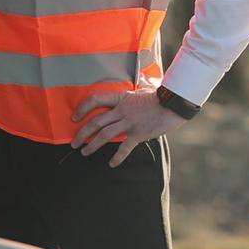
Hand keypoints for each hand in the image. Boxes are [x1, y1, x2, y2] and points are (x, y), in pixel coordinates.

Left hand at [71, 88, 186, 166]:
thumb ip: (135, 91)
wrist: (174, 103)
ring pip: (104, 135)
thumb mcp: (143, 89)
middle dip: (82, 134)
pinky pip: (124, 148)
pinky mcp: (138, 134)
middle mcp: (121, 110)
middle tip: (74, 143)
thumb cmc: (160, 95)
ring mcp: (129, 122)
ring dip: (92, 145)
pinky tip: (112, 164)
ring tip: (85, 152)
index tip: (74, 117)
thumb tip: (136, 85)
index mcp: (120, 98)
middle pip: (96, 122)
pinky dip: (117, 157)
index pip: (95, 100)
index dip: (82, 109)